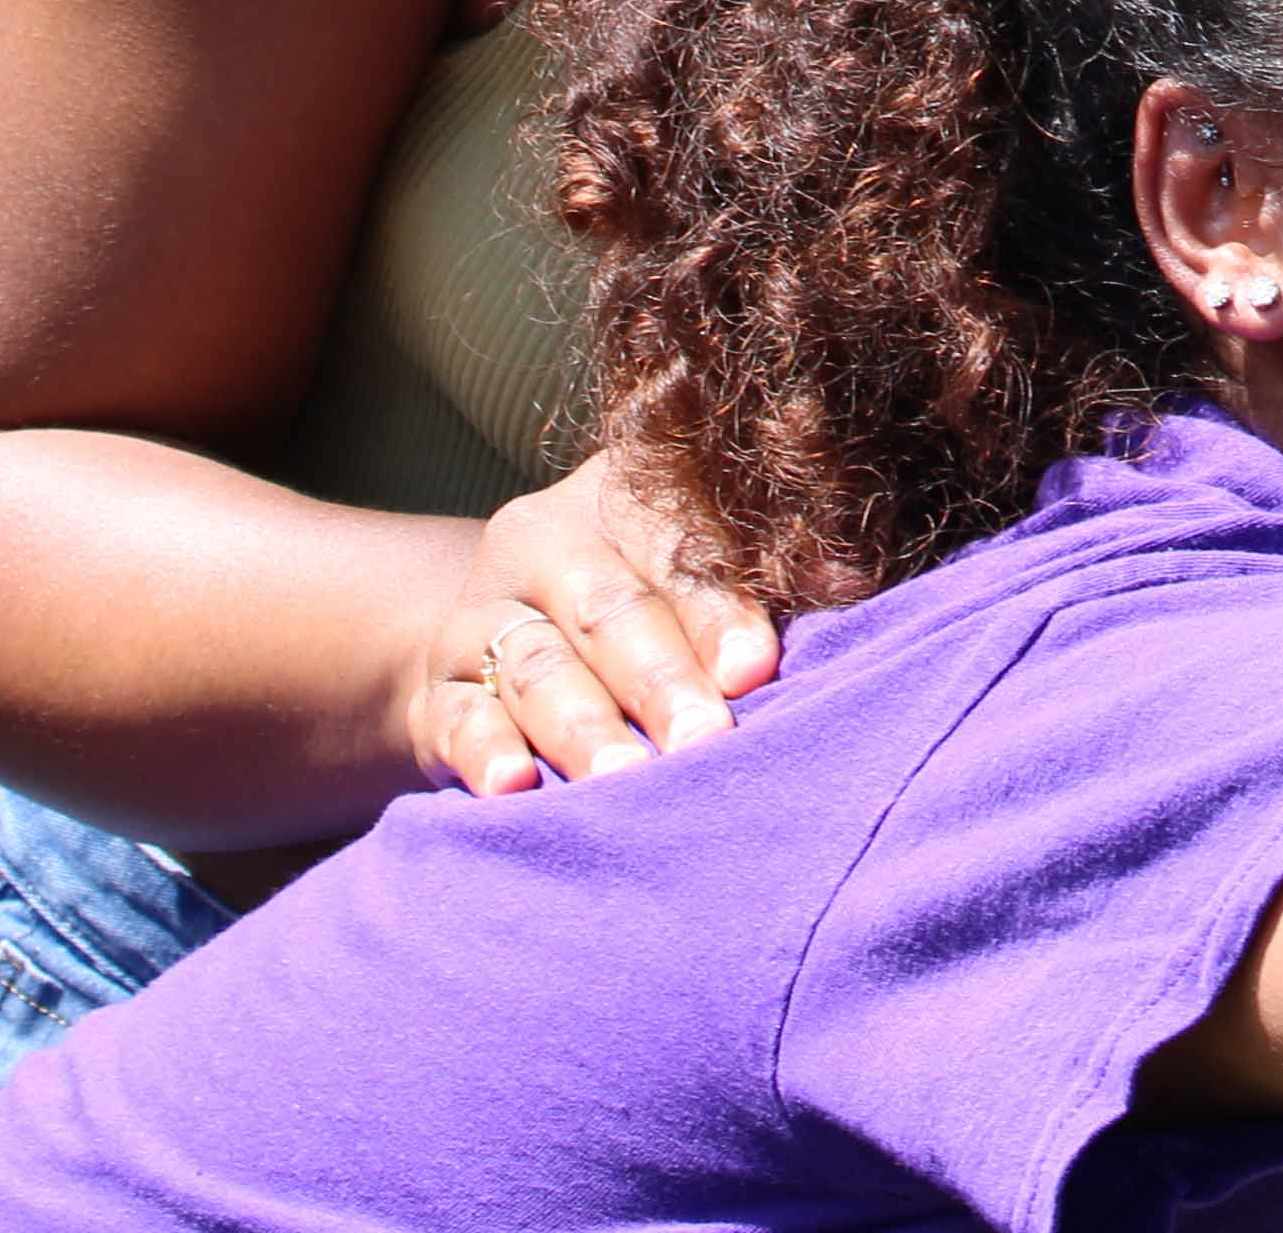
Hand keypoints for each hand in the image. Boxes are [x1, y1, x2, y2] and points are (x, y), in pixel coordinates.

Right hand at [405, 449, 788, 793]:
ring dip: (582, 726)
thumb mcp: (699, 566)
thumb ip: (765, 568)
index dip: (716, 607)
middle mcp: (540, 542)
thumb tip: (846, 575)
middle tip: (703, 742)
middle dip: (659, 680)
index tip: (756, 670)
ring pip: (534, 666)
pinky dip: (484, 753)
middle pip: (606, 609)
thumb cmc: (652, 605)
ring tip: (622, 780)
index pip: (674, 543)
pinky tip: (512, 787)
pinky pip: (457, 719)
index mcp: (620, 495)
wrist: (508, 638)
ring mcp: (479, 617)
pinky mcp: (435, 693)